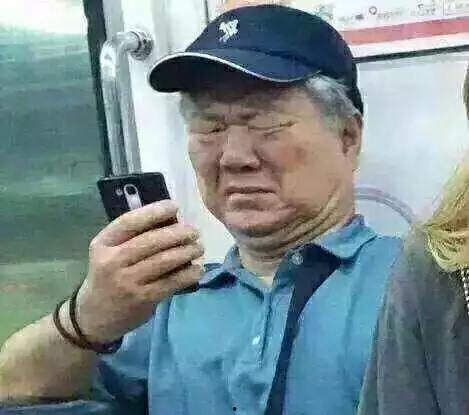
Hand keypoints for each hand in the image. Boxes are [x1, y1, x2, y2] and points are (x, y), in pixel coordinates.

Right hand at [75, 200, 203, 342]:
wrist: (95, 315)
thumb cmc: (108, 275)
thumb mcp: (110, 252)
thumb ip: (132, 237)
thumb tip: (171, 220)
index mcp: (103, 244)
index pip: (129, 222)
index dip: (153, 212)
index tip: (174, 206)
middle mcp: (112, 261)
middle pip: (151, 241)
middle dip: (178, 234)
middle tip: (194, 232)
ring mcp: (127, 281)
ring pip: (163, 261)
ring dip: (186, 252)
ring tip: (198, 248)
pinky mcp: (141, 299)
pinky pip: (170, 282)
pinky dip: (188, 275)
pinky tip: (197, 270)